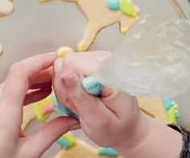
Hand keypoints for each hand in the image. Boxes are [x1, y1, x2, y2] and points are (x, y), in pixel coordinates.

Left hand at [0, 53, 79, 157]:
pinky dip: (18, 91)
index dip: (39, 60)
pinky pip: (0, 95)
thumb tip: (71, 120)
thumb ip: (51, 134)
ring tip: (49, 85)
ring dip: (29, 81)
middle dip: (39, 71)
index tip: (55, 58)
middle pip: (16, 76)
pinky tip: (31, 97)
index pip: (20, 73)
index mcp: (3, 114)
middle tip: (58, 74)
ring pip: (8, 85)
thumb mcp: (27, 155)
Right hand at [53, 51, 181, 157]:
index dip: (66, 84)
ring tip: (81, 106)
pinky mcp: (89, 64)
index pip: (72, 63)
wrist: (126, 129)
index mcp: (110, 72)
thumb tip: (65, 73)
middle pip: (66, 63)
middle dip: (66, 88)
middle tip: (79, 108)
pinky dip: (68, 88)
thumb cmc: (115, 129)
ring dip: (66, 90)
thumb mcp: (97, 120)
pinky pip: (66, 71)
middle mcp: (103, 60)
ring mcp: (95, 60)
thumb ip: (81, 96)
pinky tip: (80, 100)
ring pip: (63, 67)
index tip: (76, 104)